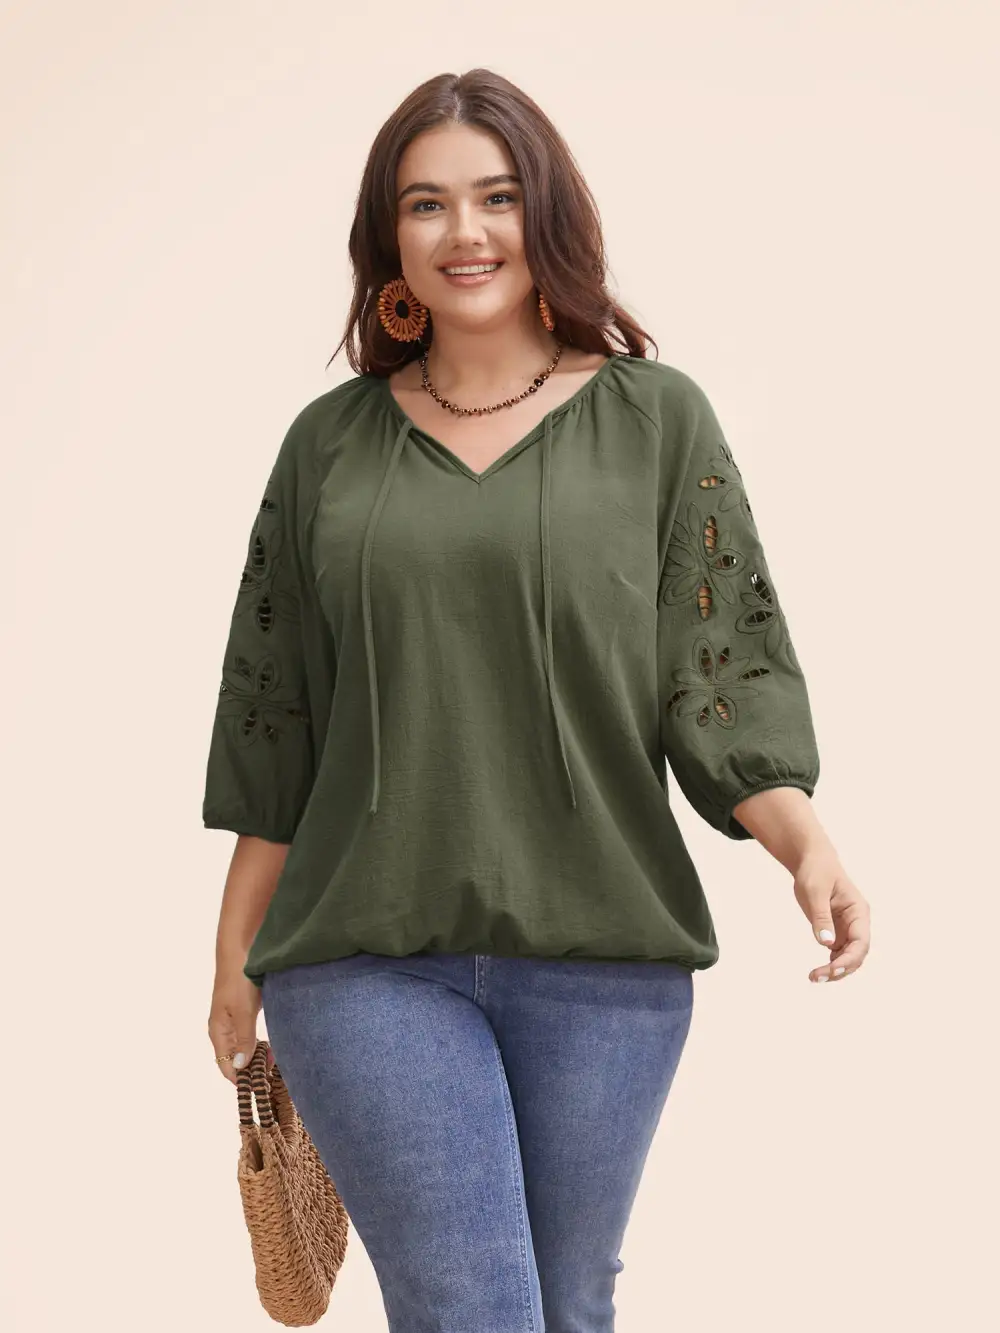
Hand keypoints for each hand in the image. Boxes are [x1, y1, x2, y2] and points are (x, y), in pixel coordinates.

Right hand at [208, 967, 274, 1084]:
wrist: (241, 950)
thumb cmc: (240, 981)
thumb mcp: (244, 1012)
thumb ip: (243, 1040)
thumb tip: (240, 1067)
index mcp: (218, 1031)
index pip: (225, 1066)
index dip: (240, 1079)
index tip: (259, 1088)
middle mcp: (223, 1029)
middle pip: (234, 1059)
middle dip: (252, 1068)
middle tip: (273, 1071)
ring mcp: (233, 1020)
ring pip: (243, 1047)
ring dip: (257, 1056)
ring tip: (275, 1059)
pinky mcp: (243, 1011)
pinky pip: (249, 1035)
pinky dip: (260, 1043)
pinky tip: (272, 1044)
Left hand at [793, 846, 870, 983]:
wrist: (812, 862)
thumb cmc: (816, 872)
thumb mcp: (815, 891)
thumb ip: (821, 917)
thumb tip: (826, 943)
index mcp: (858, 911)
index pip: (861, 942)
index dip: (849, 959)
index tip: (832, 969)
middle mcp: (857, 923)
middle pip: (856, 954)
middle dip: (841, 969)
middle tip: (817, 977)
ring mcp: (847, 929)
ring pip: (848, 958)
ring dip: (835, 971)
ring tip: (814, 978)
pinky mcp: (836, 932)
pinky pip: (838, 954)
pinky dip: (830, 965)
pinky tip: (817, 972)